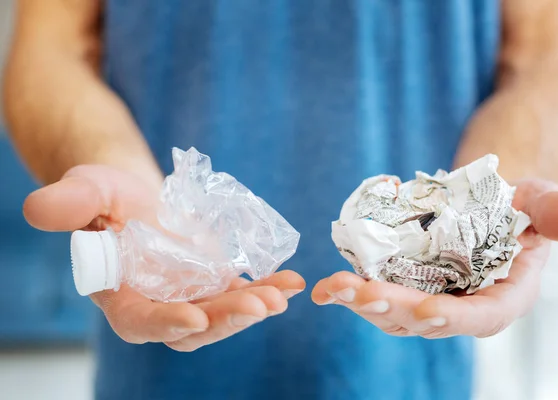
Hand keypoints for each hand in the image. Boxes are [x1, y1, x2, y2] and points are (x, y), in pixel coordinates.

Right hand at [24, 165, 304, 350]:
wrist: (137, 197)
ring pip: (223, 314)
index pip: (140, 322)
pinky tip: (292, 281)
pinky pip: (243, 291)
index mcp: (121, 295)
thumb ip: (69, 203)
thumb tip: (38, 209)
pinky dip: (268, 288)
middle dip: (226, 319)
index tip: (195, 318)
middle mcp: (159, 305)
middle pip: (193, 326)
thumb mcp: (87, 191)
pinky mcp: (215, 283)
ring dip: (254, 307)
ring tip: (284, 293)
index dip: (164, 323)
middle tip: (260, 304)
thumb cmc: (106, 195)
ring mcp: (190, 297)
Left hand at [312, 179, 557, 337]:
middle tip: (361, 294)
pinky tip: (326, 286)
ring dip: (361, 302)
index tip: (425, 311)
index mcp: (501, 297)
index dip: (455, 318)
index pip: (481, 317)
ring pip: (392, 312)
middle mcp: (460, 305)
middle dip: (393, 309)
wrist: (478, 199)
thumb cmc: (512, 202)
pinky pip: (374, 291)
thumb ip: (557, 212)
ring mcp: (426, 296)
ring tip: (333, 288)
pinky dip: (350, 290)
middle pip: (426, 319)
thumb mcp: (538, 199)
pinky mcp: (399, 283)